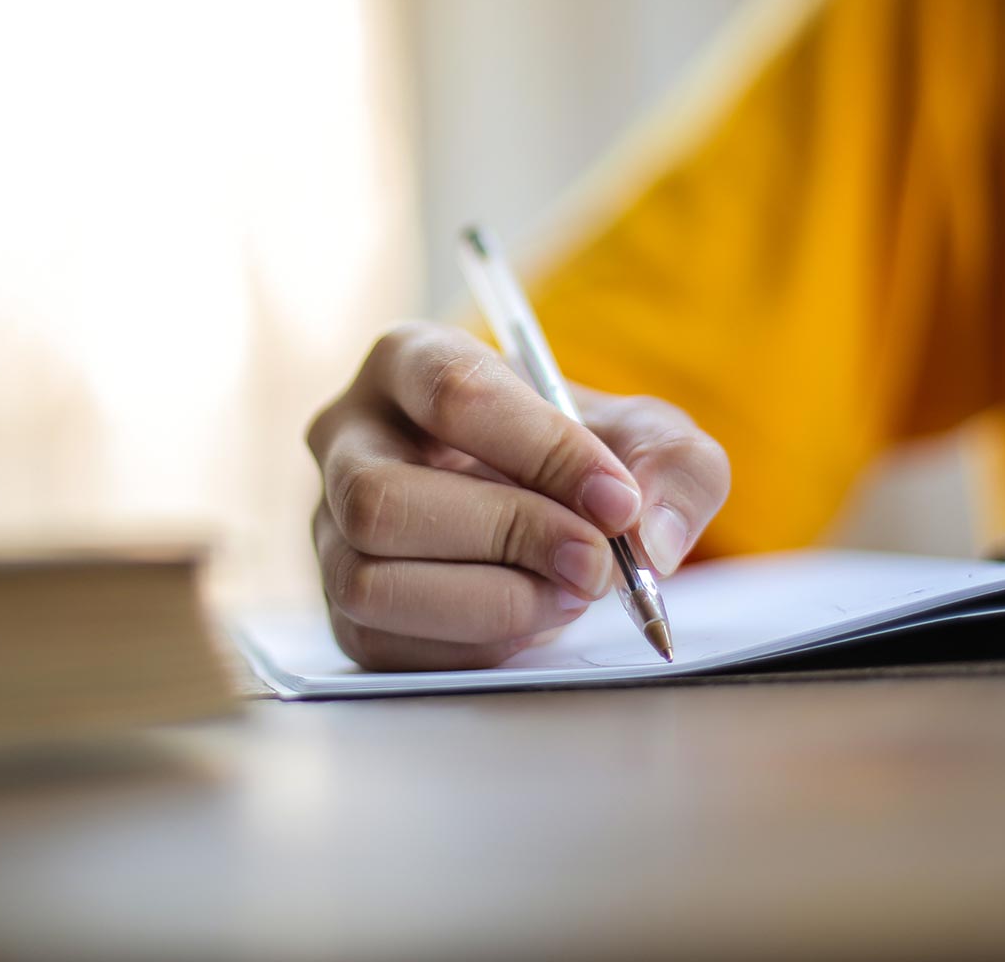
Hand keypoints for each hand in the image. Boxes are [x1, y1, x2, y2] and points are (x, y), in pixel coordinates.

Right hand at [306, 322, 729, 670]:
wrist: (550, 511)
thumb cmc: (583, 457)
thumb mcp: (649, 439)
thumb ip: (675, 467)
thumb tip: (651, 537)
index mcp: (411, 359)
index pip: (453, 393)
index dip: (540, 451)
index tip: (617, 500)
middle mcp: (347, 437)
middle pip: (383, 498)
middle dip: (504, 539)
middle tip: (594, 563)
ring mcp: (329, 526)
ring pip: (368, 579)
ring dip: (487, 602)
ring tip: (568, 594)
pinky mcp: (341, 607)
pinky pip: (380, 643)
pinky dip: (472, 645)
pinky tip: (530, 621)